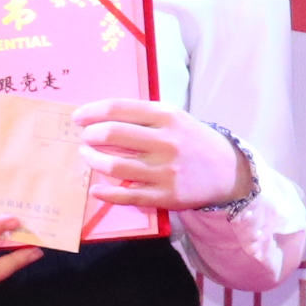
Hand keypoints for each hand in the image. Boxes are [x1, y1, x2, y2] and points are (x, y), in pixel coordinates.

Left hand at [73, 98, 249, 209]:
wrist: (227, 172)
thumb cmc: (193, 141)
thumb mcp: (175, 118)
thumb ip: (143, 116)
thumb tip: (100, 118)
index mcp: (167, 116)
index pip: (118, 109)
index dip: (92, 111)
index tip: (78, 118)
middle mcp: (166, 142)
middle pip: (112, 134)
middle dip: (90, 135)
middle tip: (84, 138)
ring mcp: (165, 171)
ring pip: (115, 166)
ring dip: (93, 160)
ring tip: (88, 156)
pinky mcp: (165, 196)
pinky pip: (127, 195)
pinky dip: (106, 193)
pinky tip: (96, 188)